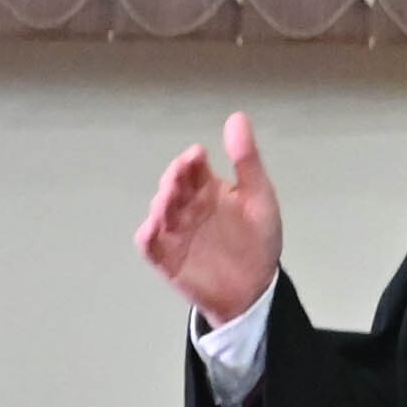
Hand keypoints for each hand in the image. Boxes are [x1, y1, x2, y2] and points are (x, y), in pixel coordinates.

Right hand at [138, 115, 285, 327]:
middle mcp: (187, 206)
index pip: (194, 168)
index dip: (192, 161)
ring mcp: (175, 231)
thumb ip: (247, 161)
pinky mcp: (166, 257)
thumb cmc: (257, 241)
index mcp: (208, 189)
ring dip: (162, 202)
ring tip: (169, 196)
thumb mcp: (259, 198)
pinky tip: (152, 229)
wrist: (255, 289)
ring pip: (160, 211)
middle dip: (175, 178)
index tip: (198, 156)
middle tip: (181, 172)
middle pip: (174, 187)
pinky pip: (150, 244)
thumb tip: (237, 117)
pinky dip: (148, 236)